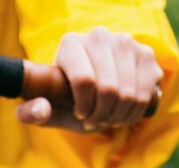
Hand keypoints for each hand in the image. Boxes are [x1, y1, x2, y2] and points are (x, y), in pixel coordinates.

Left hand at [17, 28, 162, 132]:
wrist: (95, 88)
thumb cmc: (68, 99)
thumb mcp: (49, 108)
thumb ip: (32, 112)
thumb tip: (40, 110)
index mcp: (70, 43)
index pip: (84, 80)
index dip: (84, 107)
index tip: (80, 115)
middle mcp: (99, 36)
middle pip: (109, 89)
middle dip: (102, 115)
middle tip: (96, 121)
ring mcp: (125, 42)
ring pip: (129, 93)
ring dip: (119, 115)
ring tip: (109, 118)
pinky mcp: (145, 54)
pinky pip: (145, 92)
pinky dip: (135, 111)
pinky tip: (124, 112)